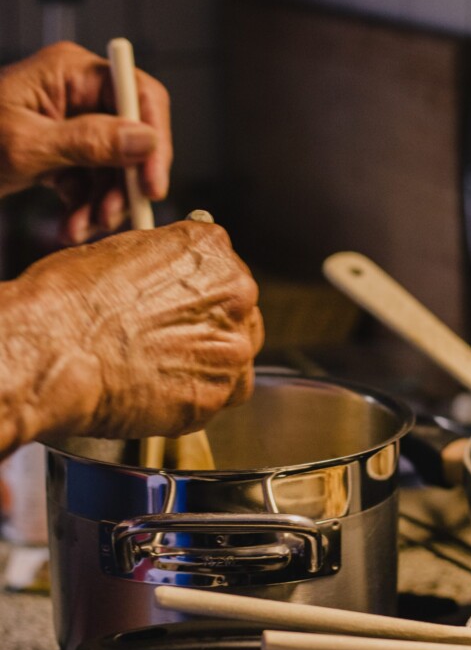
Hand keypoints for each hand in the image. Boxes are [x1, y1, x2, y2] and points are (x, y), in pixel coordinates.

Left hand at [0, 41, 171, 243]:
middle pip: (132, 135)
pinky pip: (92, 180)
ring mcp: (70, 123)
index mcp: (71, 72)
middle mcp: (77, 93)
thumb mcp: (27, 145)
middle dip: (125, 181)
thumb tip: (147, 140)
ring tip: (82, 229)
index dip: (155, 140)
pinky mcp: (62, 152)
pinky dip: (86, 206)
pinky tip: (71, 227)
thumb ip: (90, 142)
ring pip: (114, 165)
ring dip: (104, 202)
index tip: (153, 185)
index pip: (138, 94)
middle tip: (115, 217)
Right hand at [9, 221, 262, 444]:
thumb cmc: (69, 301)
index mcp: (211, 251)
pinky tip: (157, 392)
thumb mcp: (119, 252)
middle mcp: (234, 297)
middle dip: (208, 328)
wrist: (53, 352)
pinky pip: (216, 398)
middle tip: (168, 341)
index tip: (181, 305)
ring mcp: (229, 350)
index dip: (198, 291)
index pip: (224, 269)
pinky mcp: (214, 396)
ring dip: (205, 364)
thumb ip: (161, 261)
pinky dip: (193, 398)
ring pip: (232, 359)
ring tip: (160, 370)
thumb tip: (163, 274)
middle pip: (237, 315)